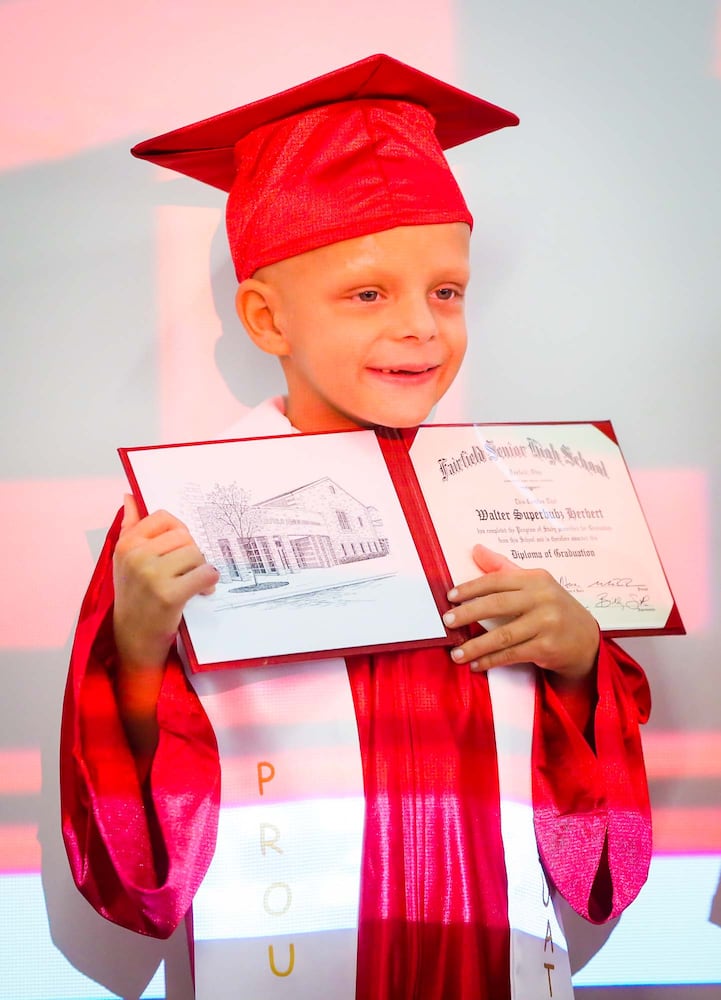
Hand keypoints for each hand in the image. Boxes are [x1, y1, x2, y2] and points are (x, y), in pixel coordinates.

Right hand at [113, 494, 218, 673]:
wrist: (133, 637)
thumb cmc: (134, 595)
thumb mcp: (125, 560)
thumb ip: (130, 526)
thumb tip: (129, 496)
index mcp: (126, 544)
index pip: (164, 517)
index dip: (179, 532)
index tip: (178, 549)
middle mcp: (136, 556)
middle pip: (184, 536)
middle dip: (191, 553)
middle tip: (187, 571)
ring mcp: (151, 575)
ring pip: (196, 554)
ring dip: (201, 569)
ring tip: (193, 583)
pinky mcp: (168, 594)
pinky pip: (205, 573)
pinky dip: (209, 582)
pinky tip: (201, 591)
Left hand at [443, 543, 599, 680]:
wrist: (586, 639)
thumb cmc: (553, 608)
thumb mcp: (534, 584)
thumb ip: (503, 569)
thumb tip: (476, 550)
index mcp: (536, 579)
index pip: (497, 580)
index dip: (471, 588)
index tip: (450, 596)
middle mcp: (542, 599)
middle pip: (497, 605)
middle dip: (468, 614)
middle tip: (447, 622)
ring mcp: (546, 624)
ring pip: (502, 635)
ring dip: (475, 646)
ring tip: (456, 653)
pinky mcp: (547, 647)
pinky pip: (511, 654)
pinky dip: (490, 661)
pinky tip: (475, 664)